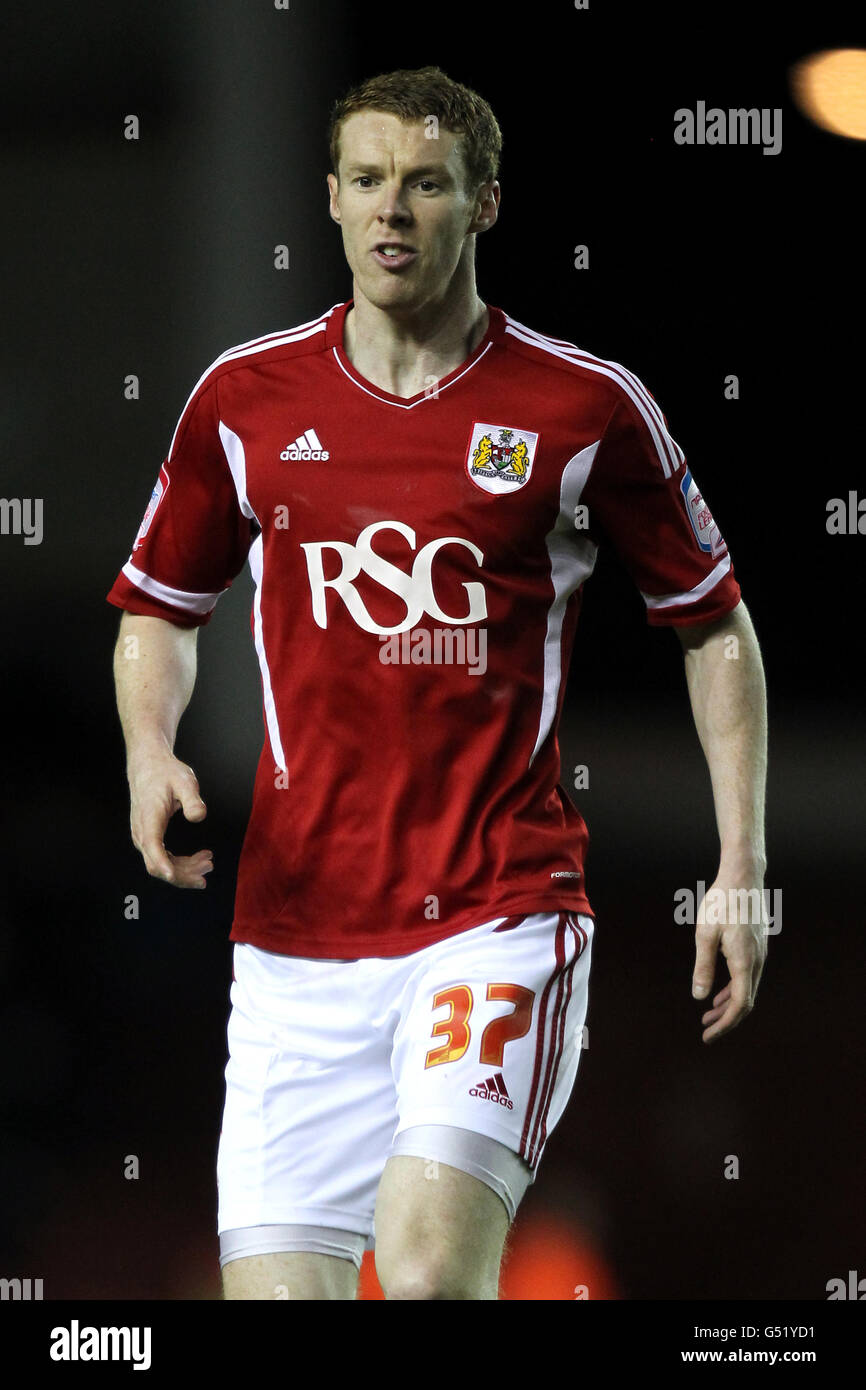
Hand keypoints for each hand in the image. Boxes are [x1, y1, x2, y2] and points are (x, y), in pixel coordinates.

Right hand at [128, 753, 212, 888]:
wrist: (148, 766)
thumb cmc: (166, 773)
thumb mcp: (185, 781)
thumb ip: (192, 799)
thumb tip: (198, 817)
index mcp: (149, 817)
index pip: (152, 845)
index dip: (162, 863)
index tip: (172, 875)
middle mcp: (142, 832)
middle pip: (156, 865)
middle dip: (182, 873)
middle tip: (209, 866)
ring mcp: (143, 837)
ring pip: (159, 866)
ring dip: (184, 871)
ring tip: (208, 863)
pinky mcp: (148, 838)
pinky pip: (161, 859)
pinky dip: (180, 864)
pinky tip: (198, 859)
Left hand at [692, 878, 767, 1043]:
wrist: (743, 876)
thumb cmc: (721, 902)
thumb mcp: (705, 934)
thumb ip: (703, 967)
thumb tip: (699, 997)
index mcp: (745, 962)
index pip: (740, 1005)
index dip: (725, 1024)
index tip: (708, 1036)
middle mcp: (757, 961)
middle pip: (745, 1001)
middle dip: (726, 1019)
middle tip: (706, 1030)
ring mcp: (760, 953)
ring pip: (747, 988)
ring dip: (729, 1004)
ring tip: (709, 1014)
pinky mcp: (757, 946)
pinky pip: (747, 976)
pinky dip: (734, 989)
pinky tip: (720, 991)